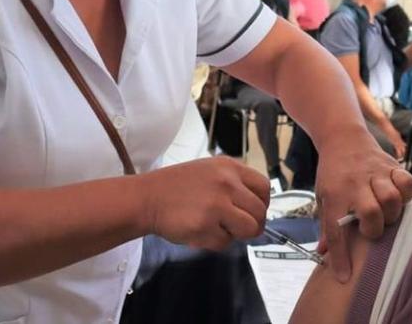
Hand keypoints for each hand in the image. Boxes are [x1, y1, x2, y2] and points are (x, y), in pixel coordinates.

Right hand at [140, 157, 269, 250]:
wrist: (147, 198)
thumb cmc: (177, 186)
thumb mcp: (210, 171)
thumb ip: (234, 184)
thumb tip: (257, 208)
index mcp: (229, 167)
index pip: (264, 188)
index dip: (262, 204)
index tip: (254, 211)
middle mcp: (227, 183)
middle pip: (260, 212)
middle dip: (253, 224)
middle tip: (239, 227)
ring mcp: (217, 205)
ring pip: (249, 229)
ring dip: (237, 234)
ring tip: (220, 229)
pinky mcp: (205, 226)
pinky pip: (226, 242)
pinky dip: (216, 242)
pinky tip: (202, 231)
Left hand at [314, 128, 411, 282]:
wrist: (342, 137)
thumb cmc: (333, 173)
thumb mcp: (323, 196)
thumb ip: (326, 224)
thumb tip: (323, 253)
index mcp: (334, 194)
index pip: (336, 229)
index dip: (341, 257)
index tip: (345, 276)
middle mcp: (355, 183)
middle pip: (371, 211)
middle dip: (374, 228)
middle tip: (371, 229)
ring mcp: (375, 172)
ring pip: (391, 197)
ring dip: (391, 212)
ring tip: (386, 214)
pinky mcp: (391, 165)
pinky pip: (407, 181)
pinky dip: (406, 193)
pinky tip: (399, 197)